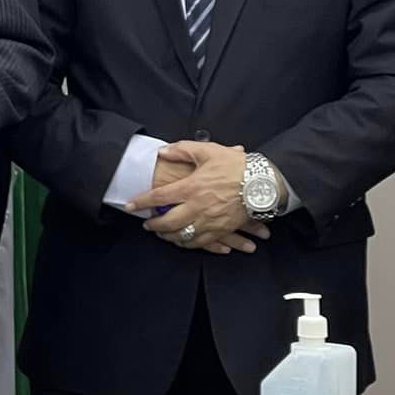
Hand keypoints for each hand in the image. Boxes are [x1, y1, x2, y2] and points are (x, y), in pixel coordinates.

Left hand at [132, 141, 267, 254]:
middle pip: (168, 222)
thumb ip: (182, 150)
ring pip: (183, 236)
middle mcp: (198, 207)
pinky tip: (184, 242)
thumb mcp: (208, 151)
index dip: (141, 202)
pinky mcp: (223, 230)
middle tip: (147, 225)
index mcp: (191, 188)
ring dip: (169, 237)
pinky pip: (202, 243)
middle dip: (153, 225)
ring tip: (161, 235)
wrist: (265, 183)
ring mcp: (210, 221)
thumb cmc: (237, 166)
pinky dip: (189, 245)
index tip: (130, 205)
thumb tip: (163, 152)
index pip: (159, 197)